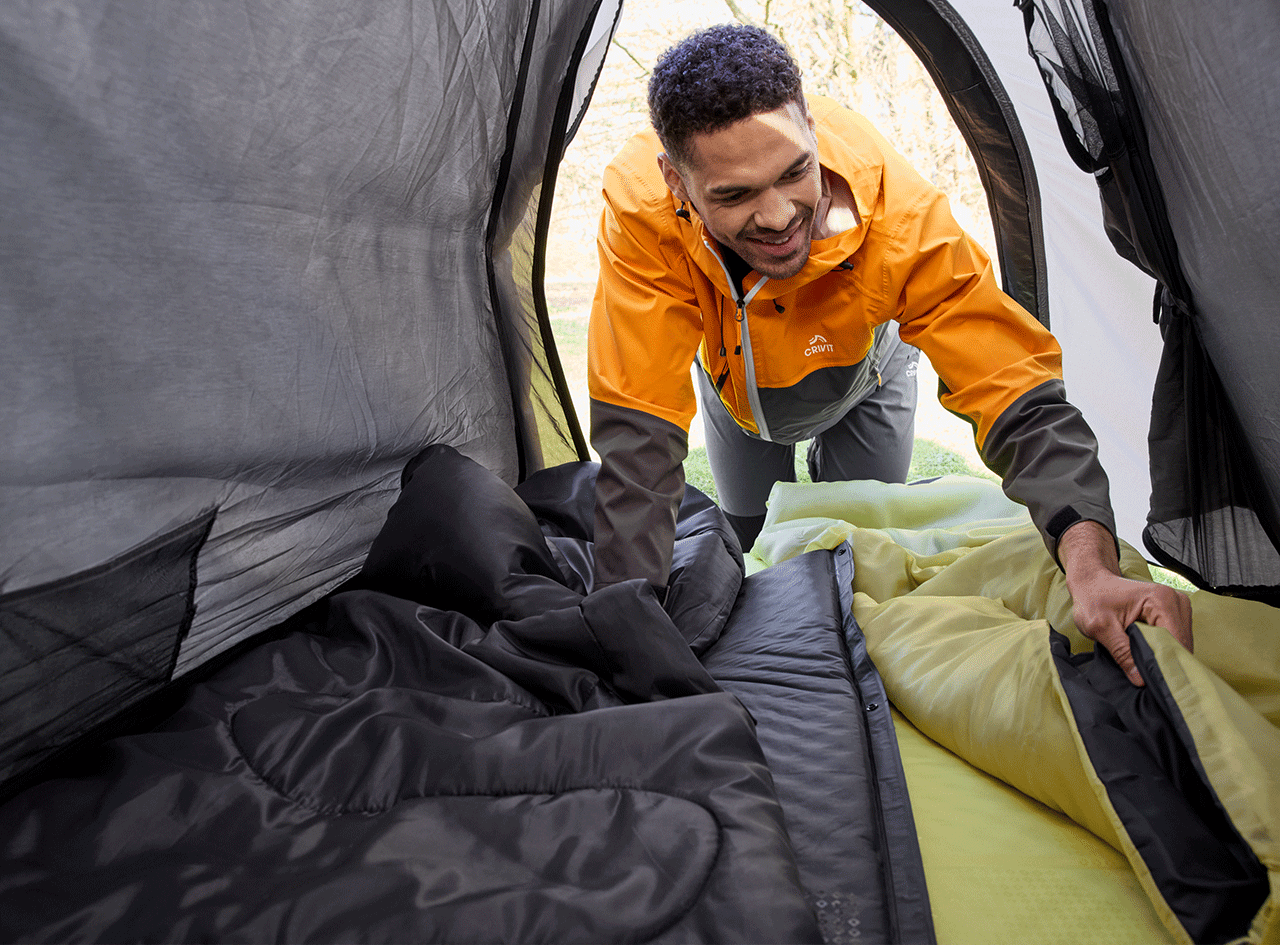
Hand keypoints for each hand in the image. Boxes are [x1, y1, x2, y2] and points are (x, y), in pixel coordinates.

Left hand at [1057, 519, 1192, 685]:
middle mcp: (1177, 601)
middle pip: (1182, 645)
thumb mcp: (1100, 627)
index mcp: (1161, 600)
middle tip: (1150, 683)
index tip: (1156, 684)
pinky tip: (1150, 662)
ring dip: (1166, 659)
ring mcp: (1179, 608)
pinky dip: (1165, 653)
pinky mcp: (1175, 616)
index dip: (1166, 664)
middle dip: (1167, 664)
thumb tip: (1141, 679)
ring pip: (1181, 645)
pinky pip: (1176, 641)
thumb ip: (1122, 652)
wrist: (1092, 583)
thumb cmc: (1093, 599)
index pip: (1175, 642)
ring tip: (1148, 673)